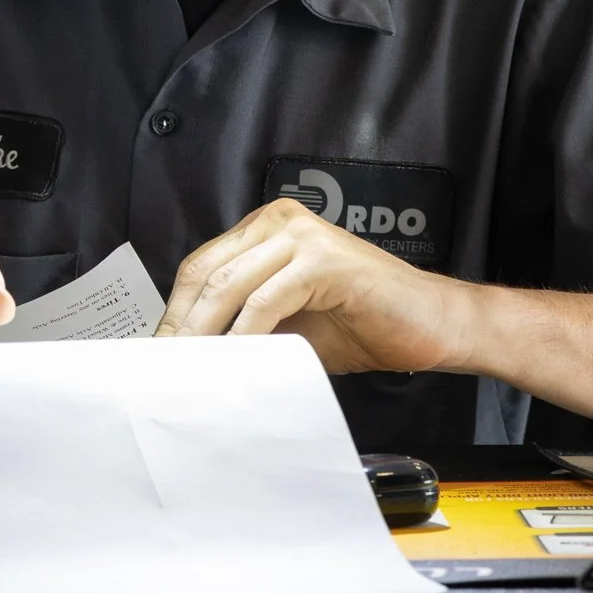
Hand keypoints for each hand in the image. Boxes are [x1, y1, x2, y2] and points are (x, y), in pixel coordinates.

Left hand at [156, 199, 467, 373]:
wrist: (433, 325)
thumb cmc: (366, 324)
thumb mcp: (289, 324)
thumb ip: (245, 324)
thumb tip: (193, 354)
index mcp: (268, 228)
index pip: (200, 266)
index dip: (175, 312)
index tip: (159, 354)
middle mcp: (280, 221)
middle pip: (205, 272)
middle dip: (180, 325)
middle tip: (164, 368)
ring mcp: (302, 236)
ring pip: (228, 284)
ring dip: (203, 333)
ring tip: (190, 370)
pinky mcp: (322, 260)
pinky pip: (266, 301)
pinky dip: (243, 335)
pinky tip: (233, 362)